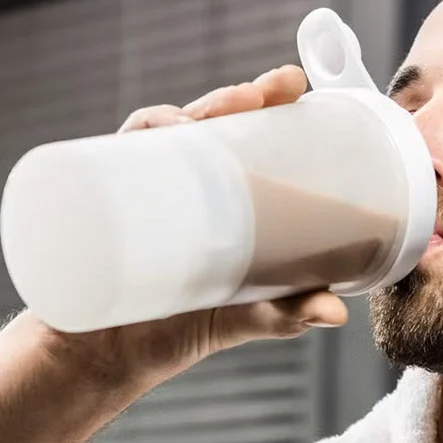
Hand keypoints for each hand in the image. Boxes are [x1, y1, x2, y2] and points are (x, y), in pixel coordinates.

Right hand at [35, 65, 349, 387]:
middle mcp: (182, 185)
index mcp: (221, 196)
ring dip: (180, 115)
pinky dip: (133, 143)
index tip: (291, 83)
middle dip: (231, 99)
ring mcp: (142, 193)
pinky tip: (155, 140)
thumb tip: (336, 316)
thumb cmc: (179, 328)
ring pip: (160, 133)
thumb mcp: (243, 318)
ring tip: (201, 123)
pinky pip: (113, 162)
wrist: (106, 359)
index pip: (245, 133)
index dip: (266, 100)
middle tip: (258, 95)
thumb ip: (286, 314)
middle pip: (205, 121)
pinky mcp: (106, 207)